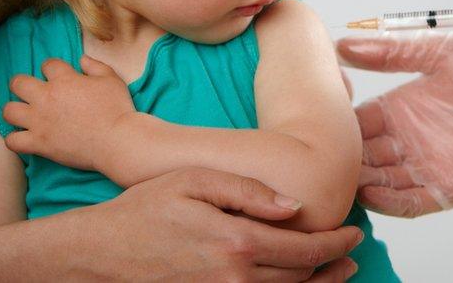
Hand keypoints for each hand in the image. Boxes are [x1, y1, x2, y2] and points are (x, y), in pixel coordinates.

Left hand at [4, 55, 135, 172]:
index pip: (48, 64)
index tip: (59, 75)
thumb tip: (82, 59)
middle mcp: (46, 98)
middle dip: (23, 84)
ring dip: (16, 110)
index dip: (53, 68)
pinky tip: (26, 138)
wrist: (117, 140)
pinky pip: (12, 141)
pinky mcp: (38, 143)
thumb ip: (95, 66)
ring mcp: (39, 121)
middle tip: (33, 92)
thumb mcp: (112, 80)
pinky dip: (16, 139)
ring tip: (25, 115)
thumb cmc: (117, 108)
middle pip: (18, 83)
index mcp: (64, 80)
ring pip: (9, 111)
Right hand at [77, 167, 361, 280]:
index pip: (306, 249)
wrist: (97, 253)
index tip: (355, 232)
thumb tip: (295, 207)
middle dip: (333, 265)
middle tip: (351, 252)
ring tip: (337, 273)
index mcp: (236, 243)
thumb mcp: (196, 181)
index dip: (337, 243)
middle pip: (302, 278)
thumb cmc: (144, 209)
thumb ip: (249, 193)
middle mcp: (234, 279)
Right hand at [338, 32, 452, 216]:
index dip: (339, 125)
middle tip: (322, 158)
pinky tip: (371, 194)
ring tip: (341, 178)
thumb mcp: (432, 50)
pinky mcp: (447, 188)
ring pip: (381, 181)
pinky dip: (389, 203)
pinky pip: (412, 203)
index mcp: (398, 110)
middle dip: (345, 159)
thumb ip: (389, 50)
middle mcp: (407, 140)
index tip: (318, 123)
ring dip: (361, 182)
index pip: (358, 123)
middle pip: (364, 156)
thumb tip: (343, 45)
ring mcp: (425, 165)